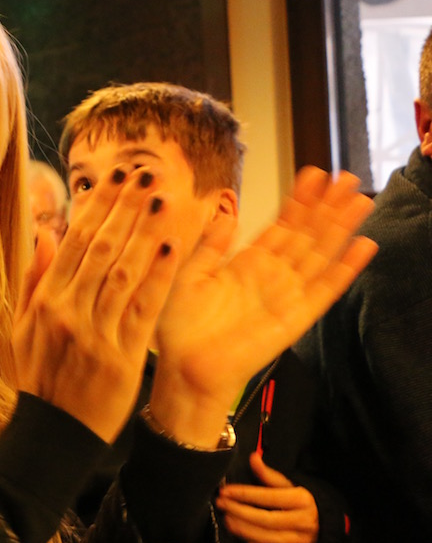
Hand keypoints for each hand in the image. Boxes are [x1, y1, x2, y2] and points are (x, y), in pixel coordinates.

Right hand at [13, 165, 178, 441]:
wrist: (51, 435)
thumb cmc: (39, 378)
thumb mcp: (22, 327)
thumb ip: (34, 277)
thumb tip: (44, 232)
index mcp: (46, 301)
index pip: (74, 242)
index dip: (97, 206)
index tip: (114, 176)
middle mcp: (69, 310)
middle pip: (101, 247)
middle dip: (124, 207)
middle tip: (145, 172)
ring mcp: (96, 332)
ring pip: (124, 270)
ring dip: (145, 231)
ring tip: (163, 197)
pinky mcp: (123, 356)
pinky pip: (143, 308)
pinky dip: (158, 275)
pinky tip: (172, 247)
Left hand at [150, 167, 376, 446]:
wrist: (184, 369)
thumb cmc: (179, 328)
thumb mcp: (187, 274)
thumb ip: (209, 245)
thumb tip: (225, 211)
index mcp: (246, 264)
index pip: (280, 226)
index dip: (298, 201)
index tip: (313, 173)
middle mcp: (271, 277)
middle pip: (306, 235)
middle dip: (326, 206)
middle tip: (346, 176)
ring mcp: (286, 296)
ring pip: (320, 255)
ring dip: (341, 228)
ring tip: (360, 199)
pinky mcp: (295, 318)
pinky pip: (324, 290)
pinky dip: (344, 269)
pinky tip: (363, 246)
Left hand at [217, 452, 318, 542]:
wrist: (326, 523)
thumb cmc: (301, 501)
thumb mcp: (289, 485)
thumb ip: (269, 475)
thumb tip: (253, 457)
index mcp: (302, 500)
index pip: (269, 497)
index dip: (244, 494)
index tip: (225, 491)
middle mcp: (304, 521)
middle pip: (268, 520)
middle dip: (241, 513)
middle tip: (222, 506)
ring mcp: (304, 540)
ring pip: (271, 539)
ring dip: (246, 531)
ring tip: (229, 521)